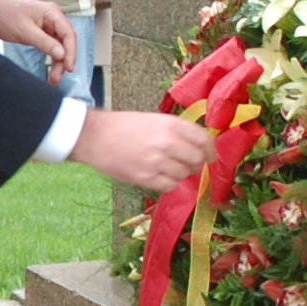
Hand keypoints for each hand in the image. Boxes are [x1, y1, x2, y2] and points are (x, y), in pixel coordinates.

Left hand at [0, 0, 72, 84]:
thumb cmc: (5, 15)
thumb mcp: (24, 31)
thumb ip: (44, 43)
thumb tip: (62, 55)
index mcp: (52, 12)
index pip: (69, 34)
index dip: (71, 52)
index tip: (69, 68)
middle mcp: (53, 18)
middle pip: (66, 42)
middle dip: (64, 61)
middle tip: (57, 78)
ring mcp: (47, 25)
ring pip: (59, 46)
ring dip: (58, 62)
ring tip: (54, 79)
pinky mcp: (41, 32)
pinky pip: (51, 47)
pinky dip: (51, 58)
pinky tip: (51, 70)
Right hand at [67, 110, 215, 191]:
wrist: (96, 137)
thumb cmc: (125, 126)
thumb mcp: (154, 120)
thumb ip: (177, 131)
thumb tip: (200, 147)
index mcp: (171, 124)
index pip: (203, 140)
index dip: (210, 150)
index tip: (210, 156)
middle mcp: (168, 143)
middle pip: (197, 159)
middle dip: (195, 163)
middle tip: (185, 163)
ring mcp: (158, 162)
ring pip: (184, 174)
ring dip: (179, 173)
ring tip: (165, 167)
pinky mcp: (147, 178)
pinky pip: (170, 186)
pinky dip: (168, 183)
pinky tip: (157, 175)